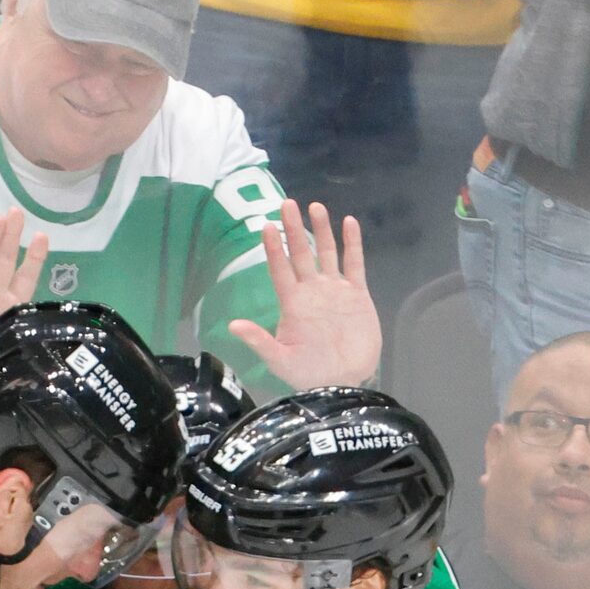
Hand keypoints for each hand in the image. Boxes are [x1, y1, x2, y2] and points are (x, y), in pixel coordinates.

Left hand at [227, 199, 378, 390]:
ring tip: (315, 206)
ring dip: (321, 230)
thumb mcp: (280, 360)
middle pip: (301, 253)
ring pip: (326, 252)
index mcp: (292, 303)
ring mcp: (335, 290)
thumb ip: (259, 340)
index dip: (274, 248)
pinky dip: (352, 244)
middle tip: (286, 204)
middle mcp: (312, 291)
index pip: (280, 269)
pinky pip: (354, 264)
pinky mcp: (357, 294)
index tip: (266, 226)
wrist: (344, 384)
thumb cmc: (309, 374)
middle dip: (294, 229)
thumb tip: (232, 325)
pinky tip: (349, 223)